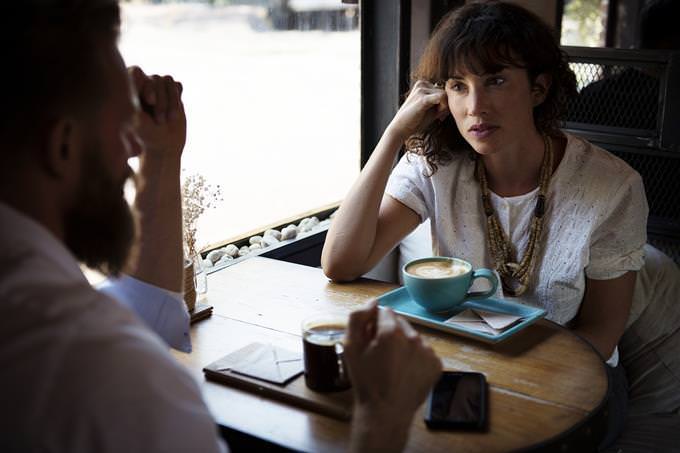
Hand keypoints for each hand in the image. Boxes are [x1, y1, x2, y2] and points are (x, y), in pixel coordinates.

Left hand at [128, 66, 186, 160]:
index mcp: (128, 88)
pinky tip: (173, 114)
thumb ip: (135, 98)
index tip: (150, 101)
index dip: (145, 84)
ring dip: (170, 102)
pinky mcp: (173, 92)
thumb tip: (135, 76)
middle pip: (155, 78)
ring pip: (168, 80)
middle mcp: (142, 84)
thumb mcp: (137, 118)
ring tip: (167, 120)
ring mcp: (158, 87)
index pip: (136, 72)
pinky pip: (177, 85)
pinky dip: (177, 100)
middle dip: (161, 100)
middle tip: (159, 120)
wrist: (163, 145)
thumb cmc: (145, 134)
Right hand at [345, 301, 441, 451]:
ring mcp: (428, 351)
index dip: (375, 324)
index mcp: (391, 331)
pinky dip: (416, 357)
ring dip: (404, 345)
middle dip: (391, 333)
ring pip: (413, 337)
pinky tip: (406, 371)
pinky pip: (424, 352)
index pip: (385, 312)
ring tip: (394, 365)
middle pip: (400, 323)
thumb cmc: (365, 380)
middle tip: (381, 354)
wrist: (385, 412)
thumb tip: (374, 302)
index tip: (371, 340)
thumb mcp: (350, 347)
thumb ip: (358, 317)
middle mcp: (413, 337)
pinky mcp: (437, 364)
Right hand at [386, 80, 448, 142]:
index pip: (442, 90)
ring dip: (444, 108)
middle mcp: (421, 84)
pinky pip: (442, 98)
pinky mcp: (422, 98)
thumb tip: (456, 98)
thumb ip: (442, 102)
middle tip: (439, 117)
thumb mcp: (431, 109)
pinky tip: (438, 117)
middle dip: (445, 105)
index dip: (444, 103)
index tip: (439, 114)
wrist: (401, 129)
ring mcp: (421, 89)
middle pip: (445, 92)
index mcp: (422, 84)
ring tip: (436, 117)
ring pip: (445, 95)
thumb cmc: (416, 120)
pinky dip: (443, 108)